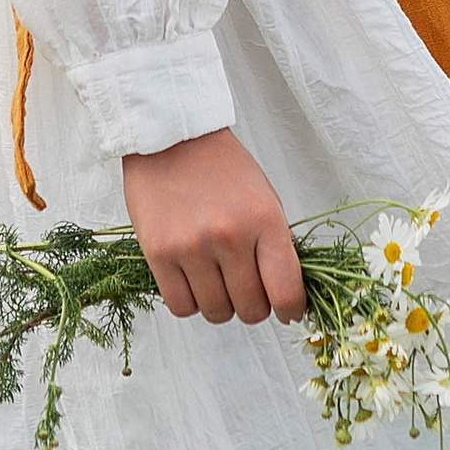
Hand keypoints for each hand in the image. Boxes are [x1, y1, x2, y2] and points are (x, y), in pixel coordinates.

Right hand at [123, 128, 307, 326]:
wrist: (171, 136)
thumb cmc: (222, 168)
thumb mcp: (264, 197)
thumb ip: (275, 244)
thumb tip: (286, 292)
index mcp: (265, 220)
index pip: (285, 291)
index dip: (290, 310)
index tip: (288, 312)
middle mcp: (231, 237)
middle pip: (251, 310)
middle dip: (253, 306)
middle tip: (246, 288)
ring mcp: (193, 248)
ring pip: (216, 313)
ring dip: (221, 305)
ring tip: (216, 279)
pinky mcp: (159, 254)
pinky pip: (181, 306)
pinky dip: (190, 302)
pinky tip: (193, 280)